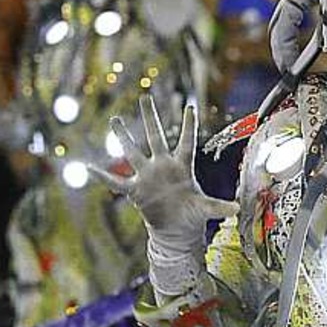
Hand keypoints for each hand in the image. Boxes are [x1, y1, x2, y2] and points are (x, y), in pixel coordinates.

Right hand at [95, 98, 235, 252]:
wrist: (176, 230)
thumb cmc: (193, 215)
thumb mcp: (207, 210)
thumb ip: (220, 207)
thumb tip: (239, 208)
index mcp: (183, 167)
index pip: (186, 141)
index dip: (188, 126)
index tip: (190, 106)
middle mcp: (163, 167)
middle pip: (156, 137)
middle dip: (150, 118)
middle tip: (145, 97)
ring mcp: (147, 177)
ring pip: (133, 152)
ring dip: (123, 137)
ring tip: (115, 119)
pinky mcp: (135, 191)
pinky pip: (115, 182)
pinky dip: (101, 177)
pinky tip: (88, 167)